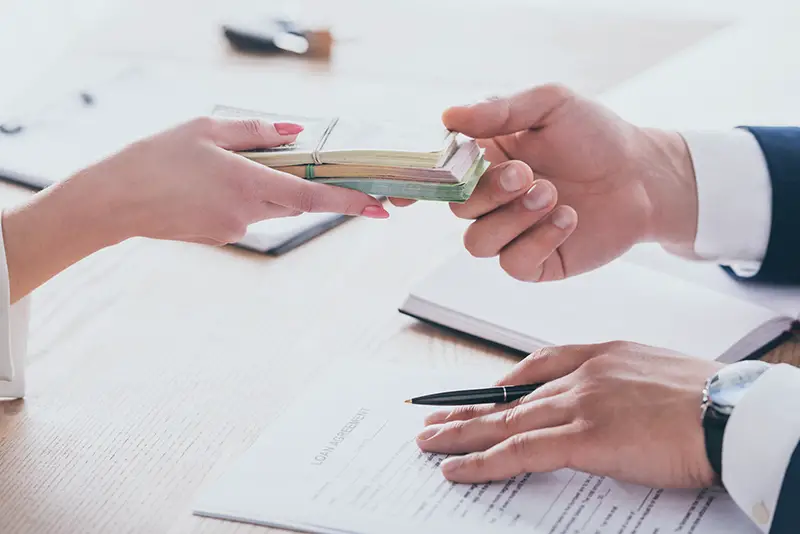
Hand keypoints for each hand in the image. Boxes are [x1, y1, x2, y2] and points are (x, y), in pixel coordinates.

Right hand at [72, 116, 388, 244]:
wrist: (115, 200)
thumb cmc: (157, 158)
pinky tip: (207, 185)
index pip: (313, 196)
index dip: (349, 202)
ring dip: (265, 186)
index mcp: (248, 183)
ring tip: (221, 168)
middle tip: (280, 161)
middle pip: (295, 199)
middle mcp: (248, 213)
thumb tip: (297, 134)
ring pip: (270, 206)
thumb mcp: (207, 129)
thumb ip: (257, 132)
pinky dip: (242, 198)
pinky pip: (247, 215)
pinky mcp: (221, 237)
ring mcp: (235, 230)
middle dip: (299, 182)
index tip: (379, 209)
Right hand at [394, 84, 697, 281]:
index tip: (401, 194)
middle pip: (457, 211)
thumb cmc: (596, 135)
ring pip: (477, 243)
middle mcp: (491, 201)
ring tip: (554, 195)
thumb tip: (447, 117)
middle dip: (490, 193)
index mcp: (485, 162)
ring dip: (514, 218)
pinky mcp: (535, 263)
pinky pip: (513, 264)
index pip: (438, 177)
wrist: (644, 175)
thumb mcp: (551, 104)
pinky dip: (539, 240)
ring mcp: (511, 234)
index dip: (414, 186)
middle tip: (530, 174)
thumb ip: (499, 110)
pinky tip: (569, 219)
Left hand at [416, 342, 720, 488]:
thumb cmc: (703, 396)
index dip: (499, 383)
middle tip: (433, 417)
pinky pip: (519, 451)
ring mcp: (578, 404)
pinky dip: (482, 461)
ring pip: (504, 421)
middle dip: (467, 409)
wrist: (730, 410)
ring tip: (429, 442)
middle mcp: (580, 375)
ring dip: (461, 434)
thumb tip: (601, 405)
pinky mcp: (583, 438)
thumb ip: (616, 382)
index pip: (534, 366)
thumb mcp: (653, 372)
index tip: (479, 392)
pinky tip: (456, 468)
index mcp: (599, 354)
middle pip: (509, 396)